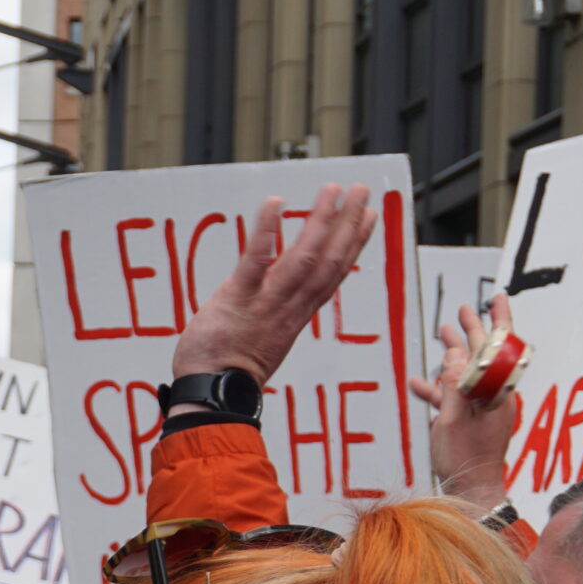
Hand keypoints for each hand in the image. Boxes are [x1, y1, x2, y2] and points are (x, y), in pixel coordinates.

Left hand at [171, 186, 379, 386]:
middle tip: (362, 191)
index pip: (333, 274)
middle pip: (328, 261)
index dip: (355, 244)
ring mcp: (266, 302)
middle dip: (349, 224)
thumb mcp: (263, 339)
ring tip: (333, 190)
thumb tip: (276, 297)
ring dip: (321, 220)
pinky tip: (275, 203)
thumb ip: (274, 313)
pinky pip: (256, 261)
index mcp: (296, 315)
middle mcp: (289, 307)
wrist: (212, 393)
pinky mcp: (238, 299)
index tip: (370, 218)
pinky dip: (267, 231)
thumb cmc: (228, 369)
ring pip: (304, 258)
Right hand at [413, 292, 521, 512]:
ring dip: (451, 355)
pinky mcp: (470, 421)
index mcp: (495, 392)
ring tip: (442, 333)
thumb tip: (455, 353)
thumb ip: (454, 384)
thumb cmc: (466, 459)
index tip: (496, 297)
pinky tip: (418, 383)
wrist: (473, 490)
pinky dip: (438, 388)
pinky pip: (454, 397)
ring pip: (465, 373)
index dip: (497, 320)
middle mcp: (492, 396)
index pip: (498, 348)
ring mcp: (481, 408)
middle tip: (461, 311)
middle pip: (482, 356)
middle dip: (471, 331)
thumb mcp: (454, 419)